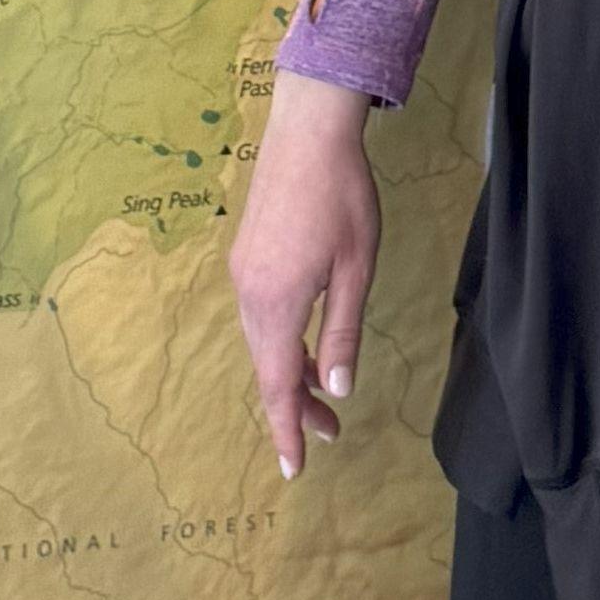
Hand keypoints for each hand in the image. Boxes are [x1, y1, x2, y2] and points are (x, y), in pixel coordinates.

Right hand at [230, 80, 382, 481]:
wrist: (308, 130)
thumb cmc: (343, 197)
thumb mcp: (357, 270)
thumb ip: (343, 332)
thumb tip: (338, 390)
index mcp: (277, 301)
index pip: (279, 383)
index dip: (287, 428)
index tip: (294, 469)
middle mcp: (250, 293)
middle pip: (267, 367)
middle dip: (294, 405)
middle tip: (330, 433)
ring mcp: (243, 273)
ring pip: (262, 342)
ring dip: (290, 372)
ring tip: (325, 397)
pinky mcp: (246, 256)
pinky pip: (260, 316)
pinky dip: (282, 342)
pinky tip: (306, 343)